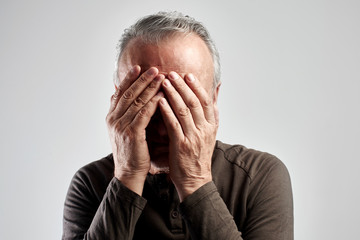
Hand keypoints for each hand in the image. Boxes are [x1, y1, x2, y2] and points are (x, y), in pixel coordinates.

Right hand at [106, 66, 163, 194]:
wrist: (128, 173)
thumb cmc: (131, 151)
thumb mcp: (124, 130)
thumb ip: (126, 114)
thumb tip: (128, 97)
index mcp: (111, 117)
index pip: (120, 93)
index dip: (128, 79)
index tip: (138, 67)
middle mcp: (113, 119)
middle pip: (128, 94)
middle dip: (141, 79)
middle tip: (153, 68)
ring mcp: (121, 126)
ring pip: (136, 101)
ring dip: (150, 88)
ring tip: (161, 77)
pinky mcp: (132, 134)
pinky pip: (144, 114)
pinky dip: (153, 103)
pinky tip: (162, 95)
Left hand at [159, 72, 218, 200]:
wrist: (196, 180)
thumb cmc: (199, 155)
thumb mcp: (211, 133)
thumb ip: (213, 111)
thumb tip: (217, 90)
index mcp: (212, 125)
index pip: (206, 101)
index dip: (196, 86)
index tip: (187, 74)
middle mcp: (205, 129)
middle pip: (194, 102)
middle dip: (183, 86)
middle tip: (172, 73)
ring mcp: (193, 137)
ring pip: (183, 110)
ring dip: (173, 94)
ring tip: (164, 82)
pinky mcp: (181, 145)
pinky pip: (174, 124)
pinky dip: (166, 111)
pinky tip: (159, 101)